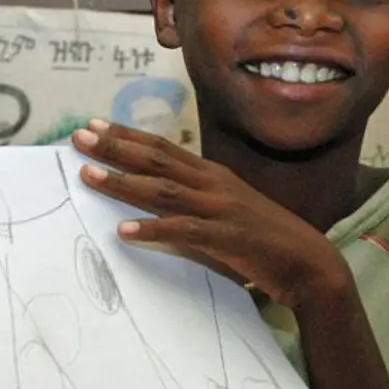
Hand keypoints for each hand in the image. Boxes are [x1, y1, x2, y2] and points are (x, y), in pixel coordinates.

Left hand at [71, 120, 351, 308]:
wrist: (310, 263)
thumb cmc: (264, 239)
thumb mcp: (225, 209)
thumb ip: (193, 202)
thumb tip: (154, 201)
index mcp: (212, 174)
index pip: (162, 147)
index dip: (127, 135)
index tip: (94, 125)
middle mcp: (213, 184)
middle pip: (156, 159)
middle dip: (114, 147)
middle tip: (78, 137)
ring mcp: (220, 208)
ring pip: (163, 190)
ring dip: (123, 182)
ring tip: (88, 176)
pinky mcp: (226, 237)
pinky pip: (182, 230)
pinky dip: (152, 229)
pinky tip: (123, 232)